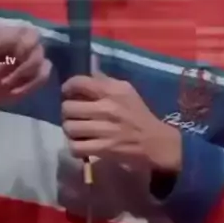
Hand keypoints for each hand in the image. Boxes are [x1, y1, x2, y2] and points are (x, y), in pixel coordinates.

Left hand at [61, 74, 181, 173]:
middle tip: (74, 115)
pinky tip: (83, 144)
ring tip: (78, 131)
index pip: (78, 83)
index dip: (68, 88)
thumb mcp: (126, 92)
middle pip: (68, 107)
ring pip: (69, 128)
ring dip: (71, 130)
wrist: (155, 143)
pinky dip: (75, 147)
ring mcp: (105, 130)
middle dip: (68, 112)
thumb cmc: (138, 115)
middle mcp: (108, 108)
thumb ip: (106, 82)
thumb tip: (88, 73)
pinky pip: (75, 147)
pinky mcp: (104, 149)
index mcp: (113, 91)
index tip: (69, 94)